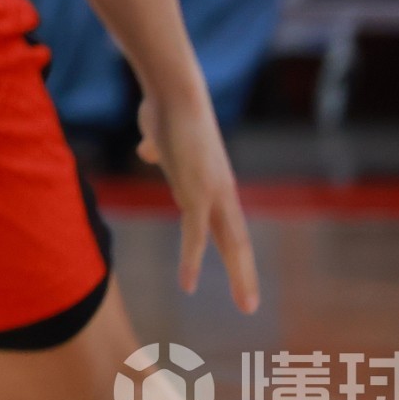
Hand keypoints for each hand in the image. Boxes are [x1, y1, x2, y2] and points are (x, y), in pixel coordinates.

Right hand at [137, 89, 260, 312]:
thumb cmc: (167, 109)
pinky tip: (187, 285)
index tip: (239, 277)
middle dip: (244, 275)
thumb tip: (148, 150)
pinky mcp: (198, 192)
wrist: (175, 93)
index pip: (229, 226)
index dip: (233, 253)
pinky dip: (191, 261)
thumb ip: (159, 148)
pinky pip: (195, 235)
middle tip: (249, 306)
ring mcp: (213, 194)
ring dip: (239, 276)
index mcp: (214, 184)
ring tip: (246, 305)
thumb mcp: (164, 139)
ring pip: (231, 244)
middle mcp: (221, 193)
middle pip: (237, 242)